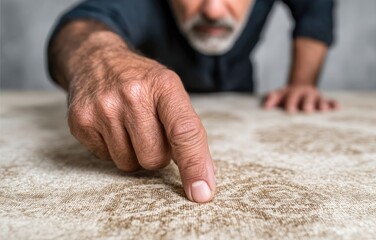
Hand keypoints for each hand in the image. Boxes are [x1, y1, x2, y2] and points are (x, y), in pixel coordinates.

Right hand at [67, 42, 214, 202]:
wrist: (97, 59)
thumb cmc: (143, 83)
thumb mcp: (171, 92)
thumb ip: (189, 131)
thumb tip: (204, 179)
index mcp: (164, 84)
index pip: (184, 131)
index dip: (195, 165)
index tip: (202, 193)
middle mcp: (132, 94)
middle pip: (154, 157)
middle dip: (157, 153)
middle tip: (149, 129)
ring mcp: (103, 107)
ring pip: (129, 164)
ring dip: (134, 153)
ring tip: (129, 125)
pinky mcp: (80, 121)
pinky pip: (106, 160)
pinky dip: (113, 149)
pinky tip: (111, 125)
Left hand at [263, 85, 338, 112]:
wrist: (300, 86)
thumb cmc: (286, 96)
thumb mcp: (278, 95)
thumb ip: (271, 99)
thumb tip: (265, 106)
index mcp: (292, 92)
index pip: (290, 97)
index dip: (290, 103)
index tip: (289, 110)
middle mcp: (304, 94)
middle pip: (305, 98)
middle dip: (306, 103)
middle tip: (306, 110)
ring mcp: (314, 97)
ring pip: (318, 99)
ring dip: (320, 104)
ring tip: (323, 109)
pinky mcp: (323, 100)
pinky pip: (330, 101)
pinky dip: (333, 104)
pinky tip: (338, 107)